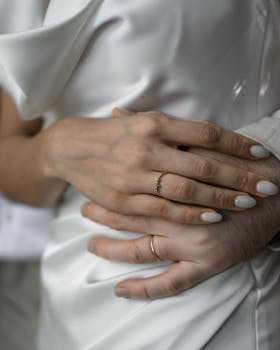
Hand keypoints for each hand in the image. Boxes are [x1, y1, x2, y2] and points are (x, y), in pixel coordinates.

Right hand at [43, 109, 275, 223]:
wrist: (71, 149)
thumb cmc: (113, 133)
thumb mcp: (144, 121)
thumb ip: (176, 130)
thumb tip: (214, 140)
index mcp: (154, 123)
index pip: (206, 134)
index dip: (238, 144)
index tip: (261, 153)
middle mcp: (146, 148)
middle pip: (203, 165)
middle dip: (238, 177)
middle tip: (266, 185)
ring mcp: (134, 176)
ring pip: (187, 190)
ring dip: (221, 198)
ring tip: (247, 202)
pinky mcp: (124, 200)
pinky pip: (164, 210)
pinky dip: (191, 214)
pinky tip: (213, 216)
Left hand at [83, 151, 279, 298]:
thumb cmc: (243, 166)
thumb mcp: (204, 143)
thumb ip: (163, 133)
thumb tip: (122, 112)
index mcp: (179, 183)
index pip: (133, 189)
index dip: (109, 190)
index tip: (90, 190)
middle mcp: (181, 215)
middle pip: (132, 218)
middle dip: (105, 216)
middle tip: (84, 212)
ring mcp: (193, 243)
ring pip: (143, 251)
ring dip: (113, 250)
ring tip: (91, 246)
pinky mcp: (207, 264)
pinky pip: (171, 283)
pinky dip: (145, 290)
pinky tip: (122, 291)